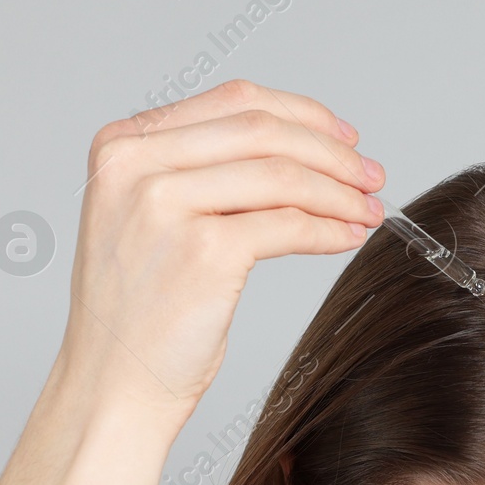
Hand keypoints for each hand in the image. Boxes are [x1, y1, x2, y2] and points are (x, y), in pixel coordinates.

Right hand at [59, 79, 385, 424]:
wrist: (112, 382)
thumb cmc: (139, 310)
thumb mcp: (150, 217)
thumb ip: (201, 172)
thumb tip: (298, 149)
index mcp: (122, 145)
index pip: (233, 102)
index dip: (303, 115)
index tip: (344, 138)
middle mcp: (136, 165)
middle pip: (263, 132)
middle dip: (332, 153)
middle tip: (371, 175)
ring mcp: (166, 205)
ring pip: (283, 176)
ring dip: (340, 192)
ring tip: (369, 210)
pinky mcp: (203, 251)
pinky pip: (290, 225)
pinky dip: (331, 230)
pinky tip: (349, 238)